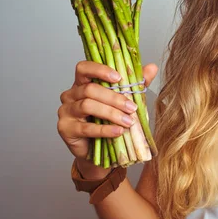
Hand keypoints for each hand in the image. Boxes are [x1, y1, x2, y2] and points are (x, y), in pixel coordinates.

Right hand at [57, 61, 158, 176]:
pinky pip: (86, 127)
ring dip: (111, 113)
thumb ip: (136, 84)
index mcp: (82, 83)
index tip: (118, 77)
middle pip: (90, 89)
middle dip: (114, 98)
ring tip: (128, 121)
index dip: (99, 70)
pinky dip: (105, 130)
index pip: (84, 68)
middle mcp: (70, 95)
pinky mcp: (65, 128)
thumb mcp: (124, 101)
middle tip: (132, 108)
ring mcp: (65, 111)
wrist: (100, 151)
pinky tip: (118, 132)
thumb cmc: (109, 121)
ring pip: (87, 106)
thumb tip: (152, 67)